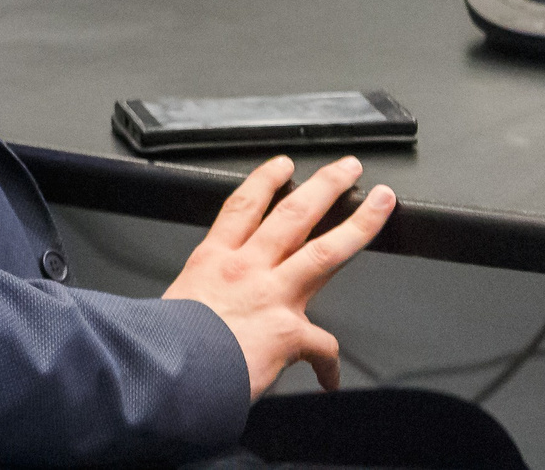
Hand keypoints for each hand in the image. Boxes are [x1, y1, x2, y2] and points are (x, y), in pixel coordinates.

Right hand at [164, 156, 393, 396]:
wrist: (168, 373)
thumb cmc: (163, 346)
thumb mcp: (173, 302)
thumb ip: (200, 299)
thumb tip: (207, 315)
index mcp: (213, 261)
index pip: (243, 207)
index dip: (265, 181)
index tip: (283, 166)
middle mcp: (245, 270)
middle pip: (294, 214)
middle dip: (325, 185)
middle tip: (347, 169)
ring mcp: (271, 296)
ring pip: (324, 250)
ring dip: (359, 223)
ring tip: (382, 203)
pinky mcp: (288, 331)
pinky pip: (322, 346)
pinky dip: (327, 365)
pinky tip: (329, 378)